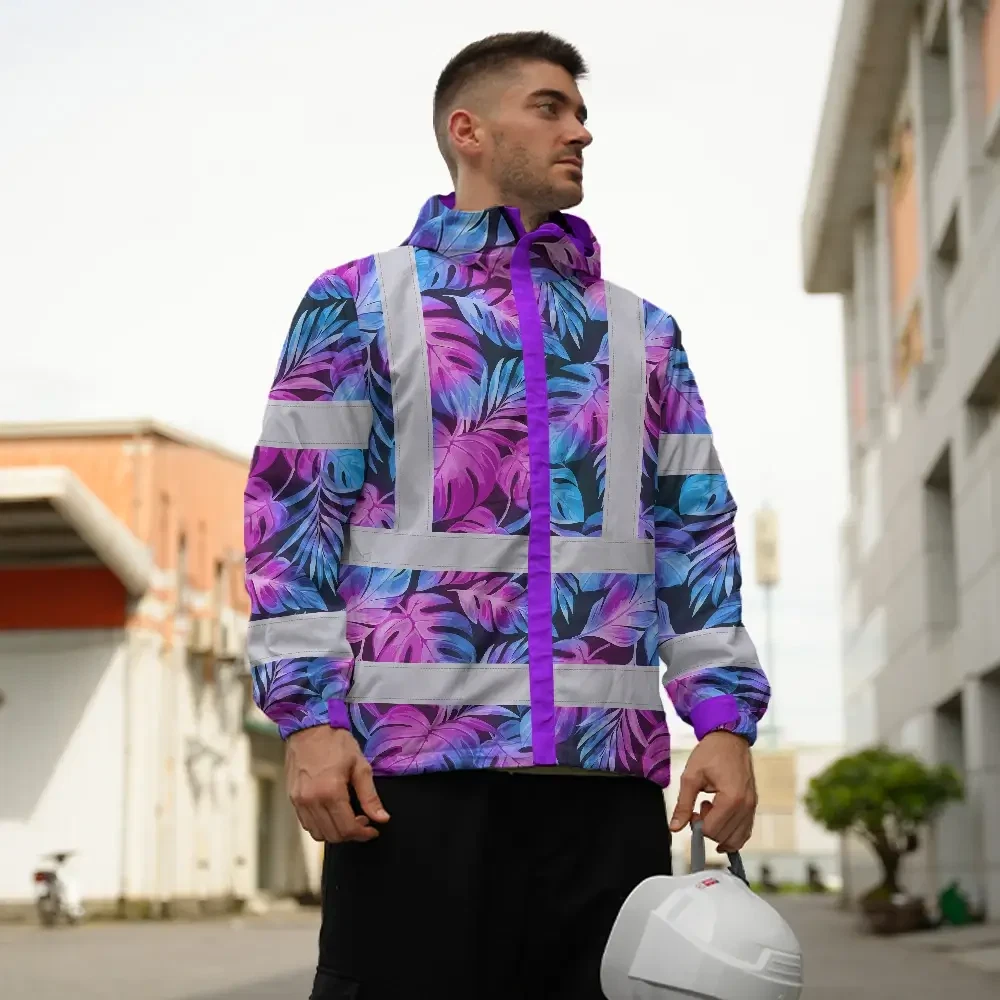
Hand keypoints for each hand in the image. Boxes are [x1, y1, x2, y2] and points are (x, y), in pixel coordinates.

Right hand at [285, 726, 389, 842]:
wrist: (308, 727)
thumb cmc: (336, 743)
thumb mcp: (360, 765)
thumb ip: (370, 796)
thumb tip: (382, 819)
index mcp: (330, 792)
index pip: (347, 828)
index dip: (363, 834)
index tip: (374, 830)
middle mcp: (311, 801)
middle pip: (333, 835)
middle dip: (352, 834)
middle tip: (364, 821)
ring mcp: (299, 801)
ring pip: (318, 833)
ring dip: (336, 832)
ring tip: (348, 818)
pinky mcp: (292, 799)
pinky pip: (306, 824)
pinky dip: (321, 826)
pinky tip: (332, 813)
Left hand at [669, 730, 756, 852]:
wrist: (730, 738)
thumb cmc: (710, 753)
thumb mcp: (691, 776)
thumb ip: (683, 804)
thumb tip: (674, 828)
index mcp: (731, 798)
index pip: (712, 830)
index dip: (697, 825)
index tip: (692, 811)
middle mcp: (746, 806)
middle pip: (723, 837)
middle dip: (707, 828)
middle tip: (700, 808)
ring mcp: (752, 807)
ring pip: (736, 839)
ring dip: (719, 831)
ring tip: (711, 809)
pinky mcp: (753, 806)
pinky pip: (745, 832)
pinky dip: (731, 833)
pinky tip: (720, 821)